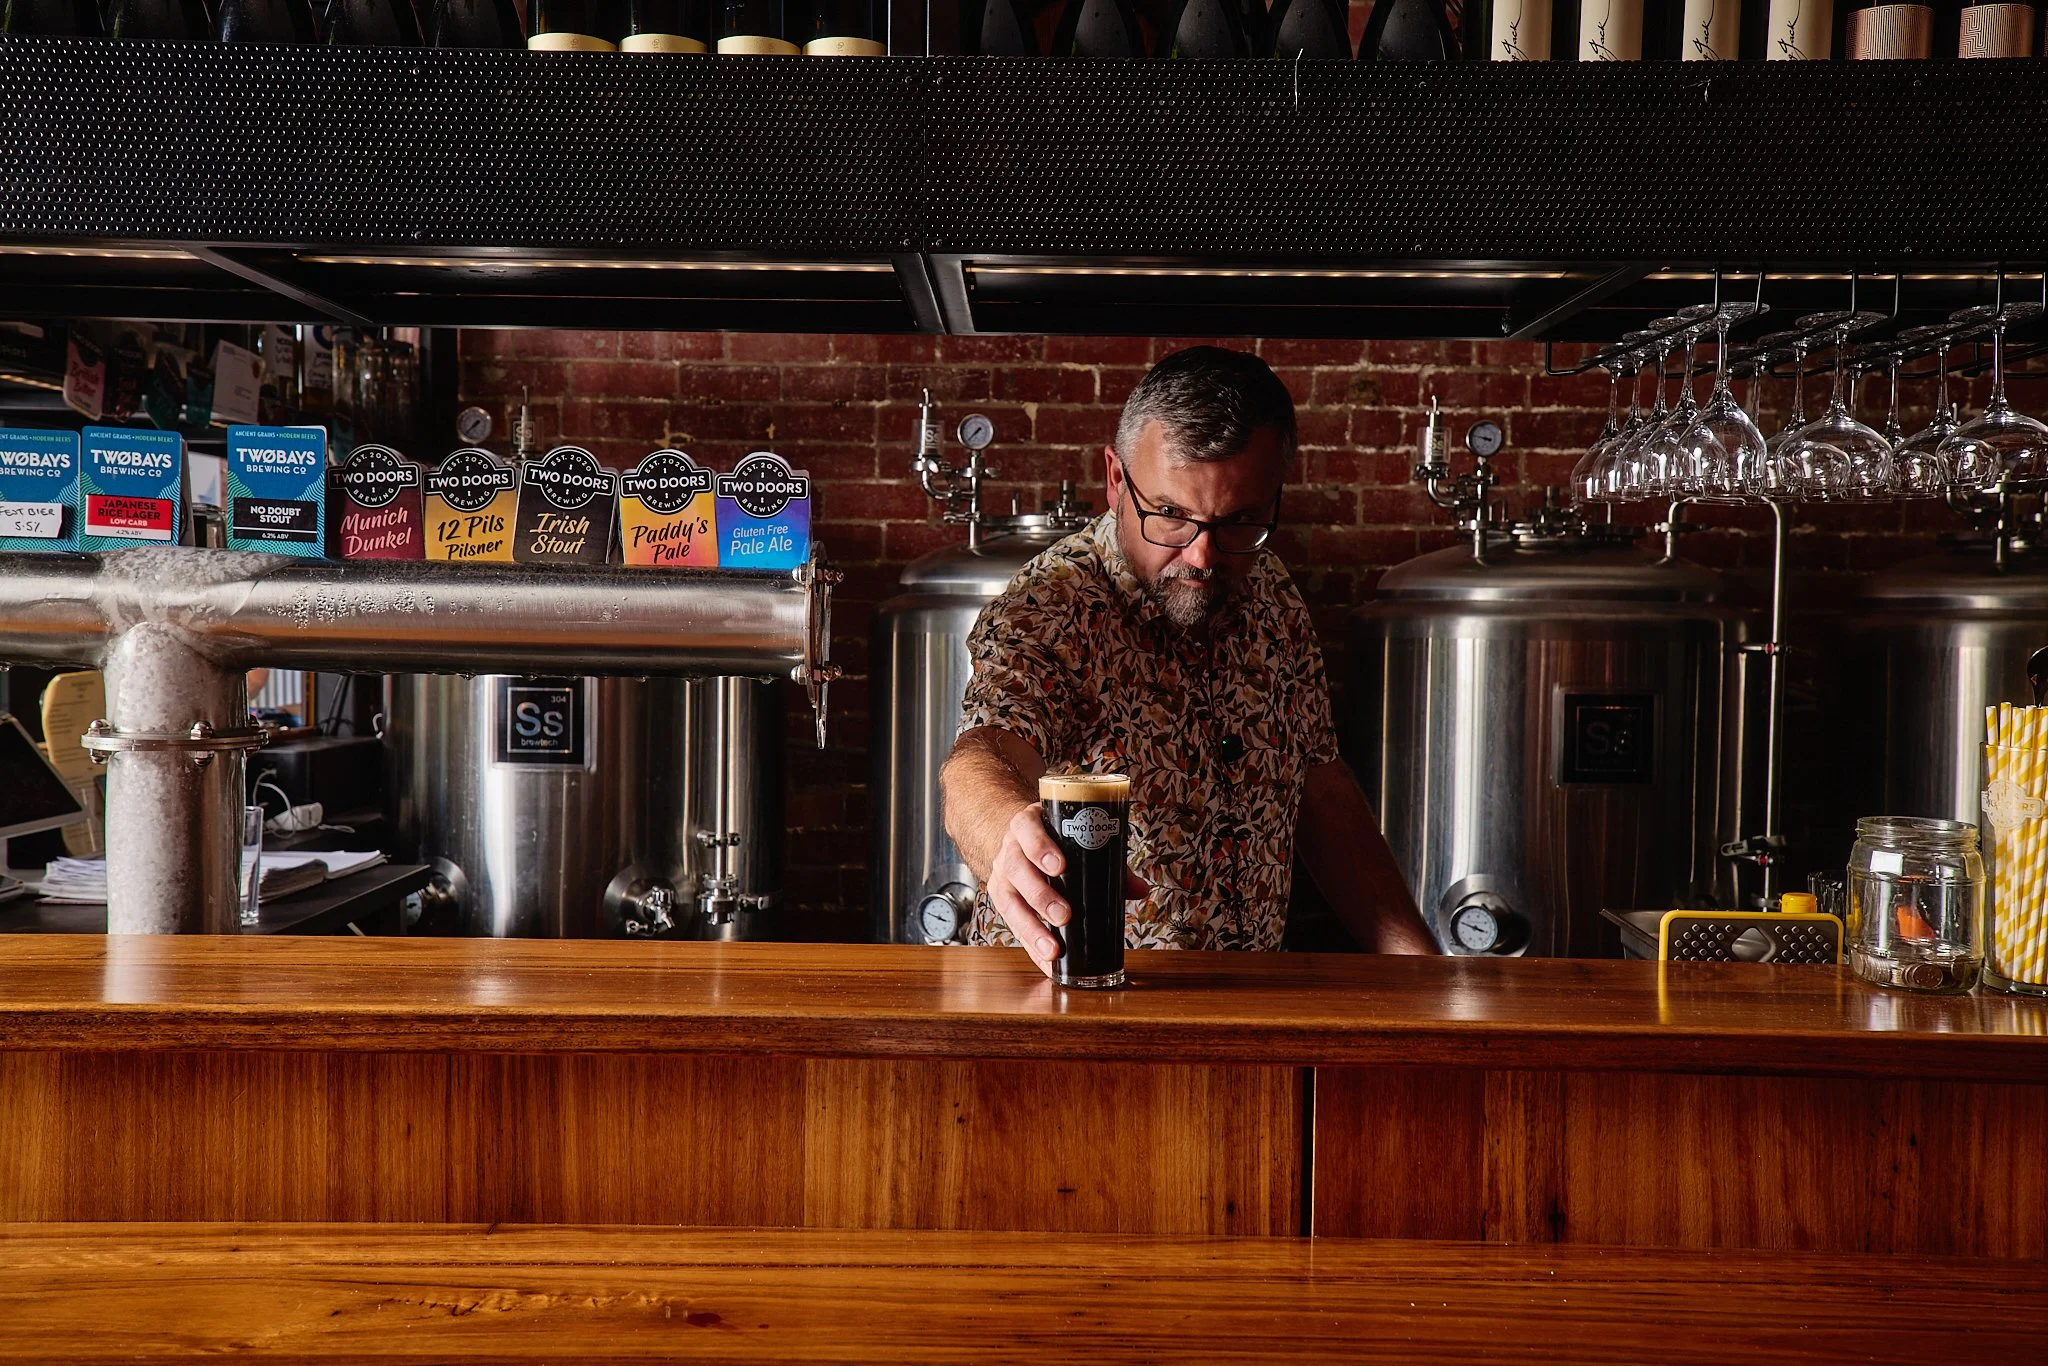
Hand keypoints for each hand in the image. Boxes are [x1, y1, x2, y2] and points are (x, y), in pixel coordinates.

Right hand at [986, 801, 1150, 978]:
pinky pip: (1011, 924)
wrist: (1021, 841)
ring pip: (1009, 900)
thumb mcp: (1077, 839)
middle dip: (1040, 895)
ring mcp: (1001, 875)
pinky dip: (1029, 944)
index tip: (1059, 866)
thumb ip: (1108, 861)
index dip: (1040, 847)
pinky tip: (1045, 960)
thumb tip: (1140, 889)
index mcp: (1027, 825)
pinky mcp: (1000, 899)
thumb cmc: (1055, 841)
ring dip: (1032, 927)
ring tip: (1053, 948)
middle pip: (1017, 870)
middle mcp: (1009, 848)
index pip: (1027, 829)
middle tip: (1064, 915)